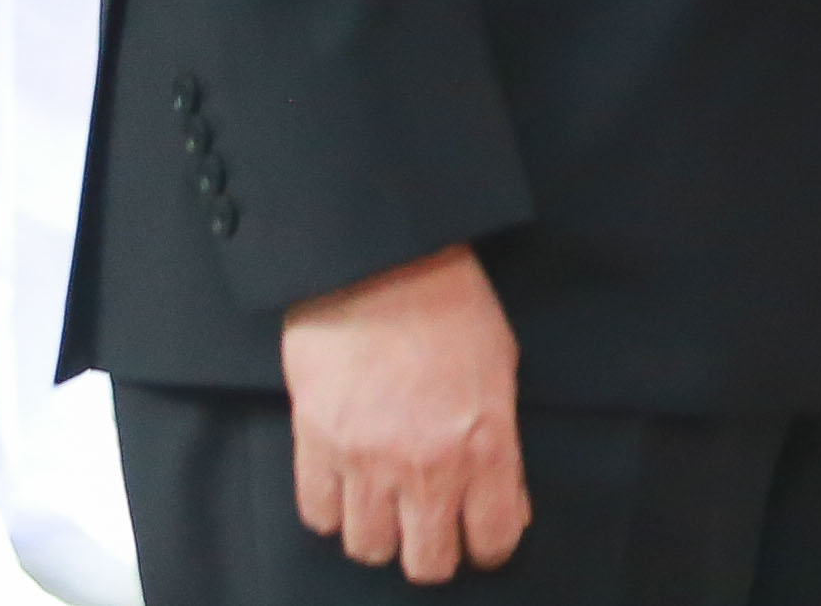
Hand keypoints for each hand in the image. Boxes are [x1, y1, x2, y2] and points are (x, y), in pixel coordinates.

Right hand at [283, 247, 528, 584]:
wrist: (379, 256)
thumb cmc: (448, 301)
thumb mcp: (500, 367)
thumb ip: (502, 445)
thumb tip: (505, 505)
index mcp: (484, 443)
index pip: (492, 540)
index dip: (488, 544)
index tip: (479, 534)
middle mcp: (427, 465)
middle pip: (427, 563)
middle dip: (433, 551)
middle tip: (430, 526)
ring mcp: (366, 459)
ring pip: (368, 549)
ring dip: (379, 533)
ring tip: (384, 503)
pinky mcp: (316, 442)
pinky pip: (317, 514)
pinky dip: (332, 509)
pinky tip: (346, 484)